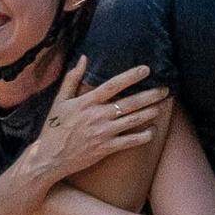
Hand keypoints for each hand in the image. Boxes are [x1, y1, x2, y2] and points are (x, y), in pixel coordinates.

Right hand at [30, 58, 166, 183]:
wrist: (49, 157)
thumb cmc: (54, 127)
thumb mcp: (59, 101)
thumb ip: (72, 78)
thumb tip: (83, 58)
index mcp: (86, 102)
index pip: (113, 85)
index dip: (131, 76)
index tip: (147, 69)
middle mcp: (97, 116)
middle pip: (130, 103)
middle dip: (150, 95)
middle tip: (166, 89)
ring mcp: (103, 133)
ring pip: (133, 121)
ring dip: (150, 113)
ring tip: (162, 106)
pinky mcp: (106, 148)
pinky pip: (130, 141)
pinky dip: (144, 136)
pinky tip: (153, 130)